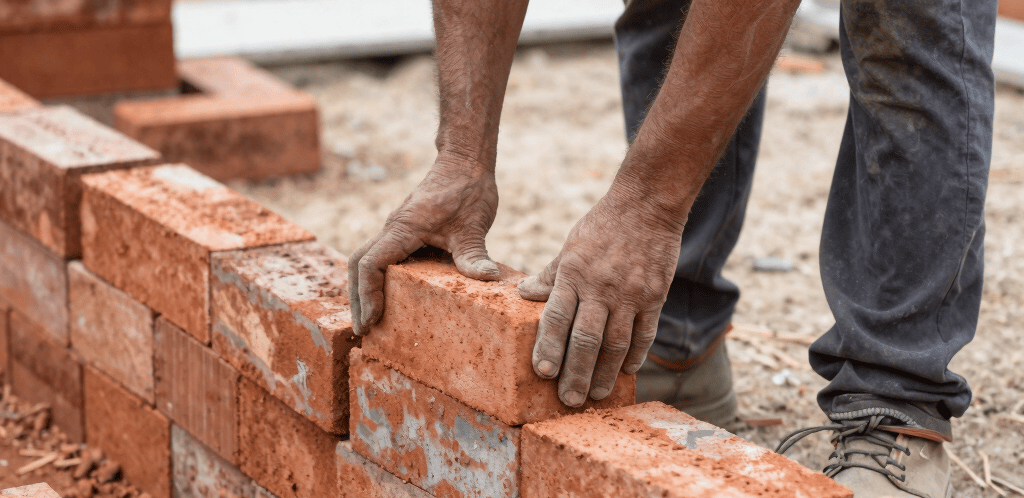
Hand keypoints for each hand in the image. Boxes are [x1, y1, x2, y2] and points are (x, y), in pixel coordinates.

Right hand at [348, 154, 499, 334]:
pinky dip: (378, 278)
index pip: (370, 263)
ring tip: (371, 319)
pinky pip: (382, 257)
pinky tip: (390, 298)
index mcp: (402, 229)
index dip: (368, 294)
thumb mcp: (474, 225)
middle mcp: (393, 229)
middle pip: (358, 264)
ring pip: (366, 259)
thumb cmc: (467, 189)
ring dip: (364, 289)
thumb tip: (488, 278)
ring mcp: (397, 230)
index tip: (372, 320)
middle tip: (363, 329)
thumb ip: (475, 253)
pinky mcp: (405, 232)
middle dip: (357, 298)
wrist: (465, 162)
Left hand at [518, 180, 684, 406]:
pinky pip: (645, 333)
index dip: (549, 346)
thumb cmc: (602, 225)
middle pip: (586, 339)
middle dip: (576, 373)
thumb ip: (549, 275)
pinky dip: (636, 355)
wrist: (648, 205)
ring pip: (616, 343)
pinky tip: (627, 371)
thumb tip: (523, 294)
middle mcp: (601, 287)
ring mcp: (631, 294)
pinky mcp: (655, 296)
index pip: (558, 317)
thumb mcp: (570, 246)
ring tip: (595, 394)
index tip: (543, 372)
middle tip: (569, 400)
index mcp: (574, 274)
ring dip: (605, 373)